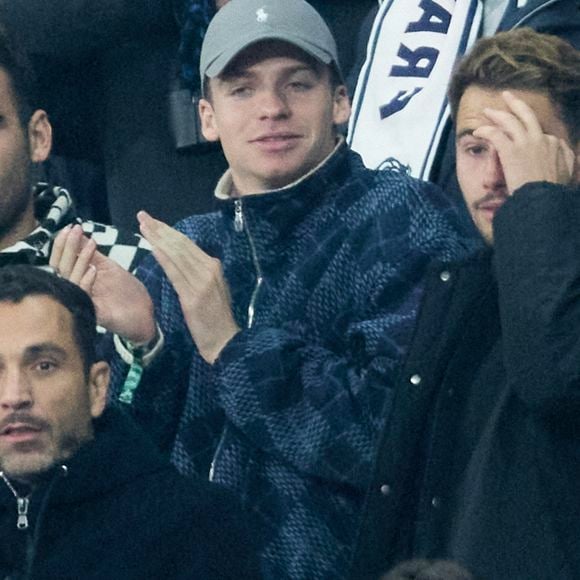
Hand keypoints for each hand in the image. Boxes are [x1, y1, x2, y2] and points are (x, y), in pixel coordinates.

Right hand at [49, 224, 156, 343]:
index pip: (60, 261)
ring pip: (70, 280)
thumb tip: (79, 234)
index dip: (63, 244)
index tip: (71, 227)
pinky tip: (94, 269)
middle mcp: (76, 290)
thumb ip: (92, 254)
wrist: (144, 313)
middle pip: (60, 268)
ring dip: (79, 260)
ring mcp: (83, 301)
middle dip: (67, 247)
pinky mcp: (93, 313)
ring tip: (91, 244)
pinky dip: (86, 281)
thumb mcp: (108, 268)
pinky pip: (84, 296)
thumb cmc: (126, 292)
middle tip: (75, 230)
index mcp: (78, 279)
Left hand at [138, 211, 239, 362]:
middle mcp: (209, 270)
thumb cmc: (216, 318)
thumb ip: (201, 274)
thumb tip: (187, 260)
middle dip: (161, 229)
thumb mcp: (213, 290)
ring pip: (177, 255)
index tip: (154, 222)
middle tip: (143, 215)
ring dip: (158, 239)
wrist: (225, 341)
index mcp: (214, 267)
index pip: (188, 245)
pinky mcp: (193, 297)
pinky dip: (164, 258)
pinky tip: (152, 248)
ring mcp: (202, 282)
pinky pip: (176, 273)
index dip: (169, 231)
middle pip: (181, 245)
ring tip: (144, 226)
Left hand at [473, 91, 575, 193]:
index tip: (520, 136)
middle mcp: (541, 139)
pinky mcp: (511, 151)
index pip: (541, 133)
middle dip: (515, 103)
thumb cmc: (553, 190)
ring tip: (487, 111)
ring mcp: (525, 143)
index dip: (529, 133)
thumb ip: (567, 158)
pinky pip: (496, 135)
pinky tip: (478, 131)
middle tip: (506, 95)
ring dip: (497, 114)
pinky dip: (486, 131)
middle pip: (527, 116)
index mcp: (555, 144)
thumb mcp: (568, 171)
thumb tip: (565, 149)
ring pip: (510, 121)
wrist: (542, 198)